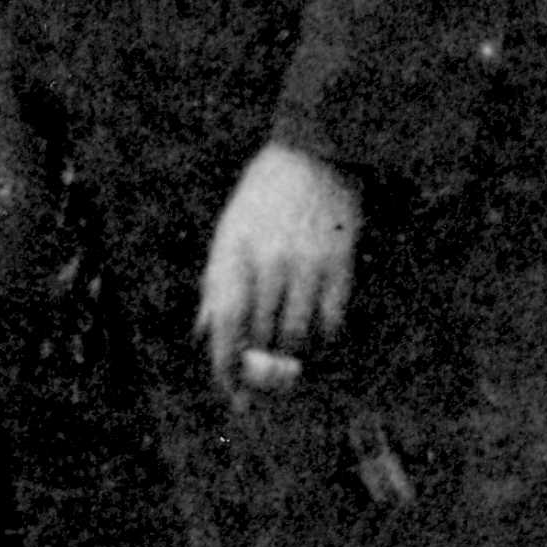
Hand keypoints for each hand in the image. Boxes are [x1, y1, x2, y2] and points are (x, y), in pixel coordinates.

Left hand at [199, 142, 361, 395]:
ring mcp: (306, 262)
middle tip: (264, 388)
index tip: (233, 393)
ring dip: (292, 360)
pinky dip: (324, 342)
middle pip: (261, 336)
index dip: (228, 365)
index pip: (227, 323)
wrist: (313, 153)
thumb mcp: (228, 232)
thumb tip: (206, 331)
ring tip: (290, 366)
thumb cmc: (263, 197)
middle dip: (260, 371)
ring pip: (297, 335)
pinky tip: (319, 345)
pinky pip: (331, 321)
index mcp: (232, 252)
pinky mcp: (340, 263)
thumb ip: (217, 282)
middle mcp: (268, 260)